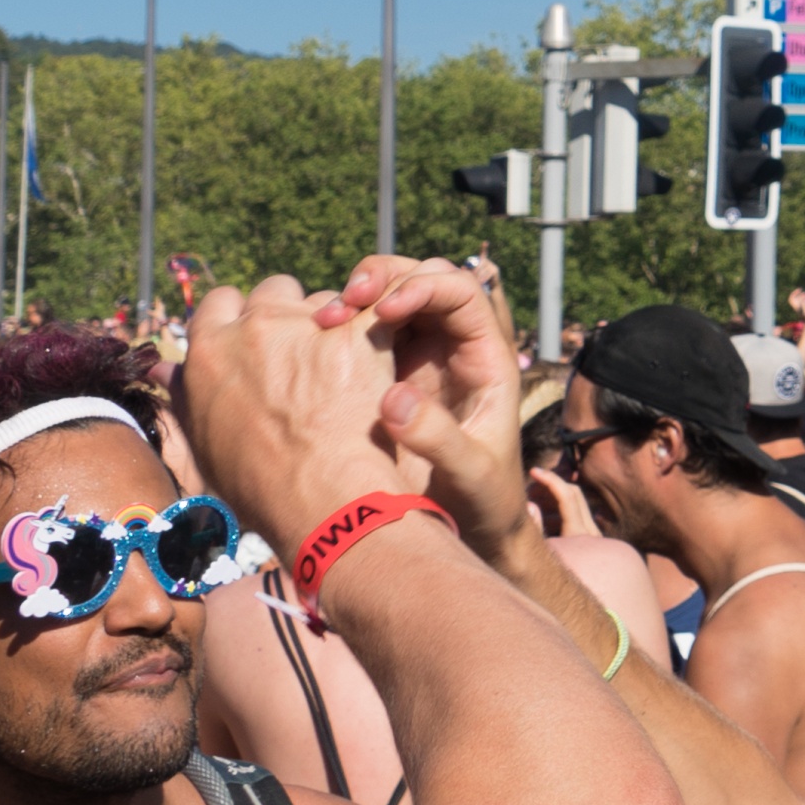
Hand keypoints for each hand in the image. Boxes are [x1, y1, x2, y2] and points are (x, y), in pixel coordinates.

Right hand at [175, 279, 407, 553]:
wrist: (319, 497)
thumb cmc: (258, 486)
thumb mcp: (203, 445)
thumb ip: (184, 397)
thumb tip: (162, 368)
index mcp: (208, 352)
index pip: (220, 302)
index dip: (240, 318)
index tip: (256, 342)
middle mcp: (253, 327)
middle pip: (272, 292)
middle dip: (287, 312)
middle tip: (303, 353)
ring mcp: (305, 326)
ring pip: (322, 301)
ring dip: (331, 323)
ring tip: (343, 366)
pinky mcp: (355, 333)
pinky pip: (369, 310)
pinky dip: (374, 328)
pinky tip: (379, 356)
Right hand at [327, 257, 533, 554]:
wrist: (473, 526)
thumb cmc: (484, 501)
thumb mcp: (470, 475)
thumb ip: (439, 439)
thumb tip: (392, 400)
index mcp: (487, 356)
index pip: (462, 292)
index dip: (424, 286)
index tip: (386, 309)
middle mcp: (456, 344)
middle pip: (423, 279)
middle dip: (385, 278)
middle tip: (347, 300)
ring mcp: (422, 354)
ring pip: (390, 297)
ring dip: (359, 296)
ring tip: (324, 317)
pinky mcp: (391, 370)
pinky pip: (367, 329)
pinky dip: (343, 325)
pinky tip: (316, 338)